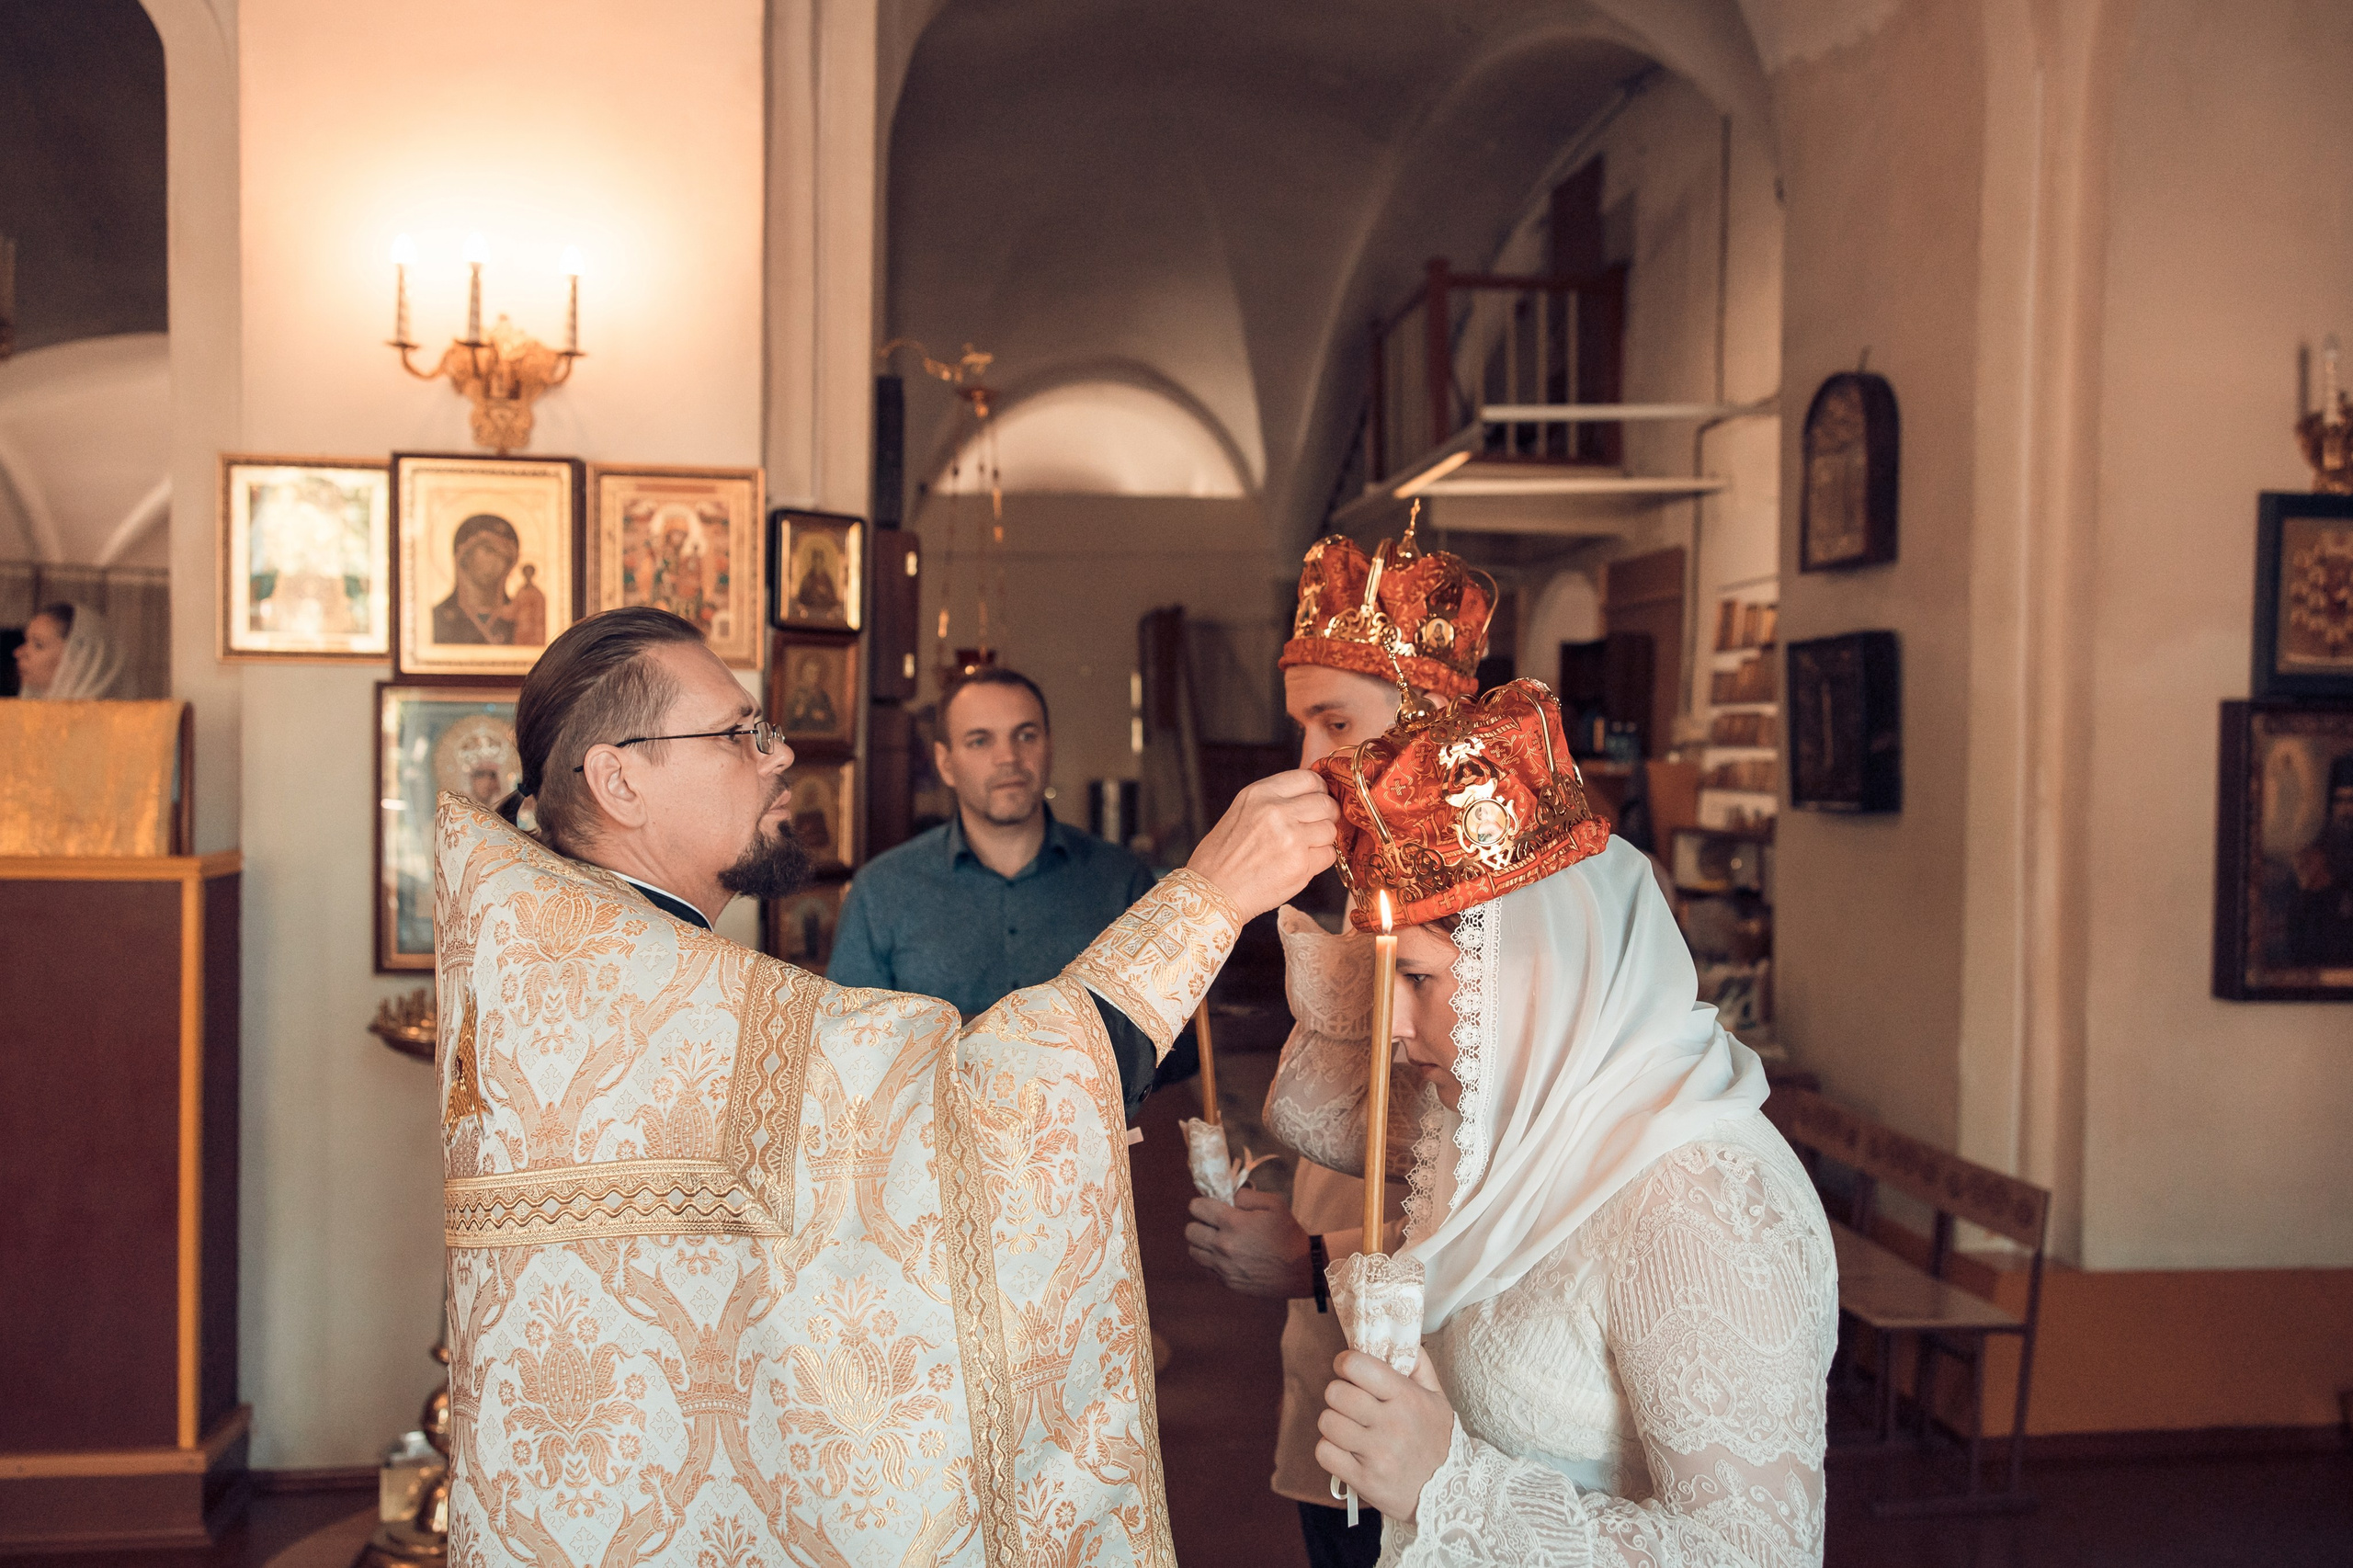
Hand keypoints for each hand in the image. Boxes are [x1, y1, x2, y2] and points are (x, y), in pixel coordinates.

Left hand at [1185, 1188, 1313, 1296]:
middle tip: (1213, 1223)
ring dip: (1202, 1242)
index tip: (1211, 1206)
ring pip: (1193, 1251)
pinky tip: (1227, 1256)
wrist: (1301, 1270)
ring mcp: (1223, 1266)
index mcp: (1232, 1223)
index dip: (1202, 1203)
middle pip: (1190, 1231)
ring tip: (1217, 1240)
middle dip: (1199, 1223)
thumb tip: (1228, 1196)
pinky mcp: (1227, 1282)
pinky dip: (1212, 1260)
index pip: (1196, 1208)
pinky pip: (1206, 1267)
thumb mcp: (1274, 1204)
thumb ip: (1246, 1195)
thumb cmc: (1288, 1233)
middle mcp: (1222, 1245)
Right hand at [1186, 770, 1338, 920]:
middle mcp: (1276, 811)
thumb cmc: (1222, 856)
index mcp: (1259, 793)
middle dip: (1326, 816)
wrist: (1212, 893)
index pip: (1309, 778)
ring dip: (1322, 840)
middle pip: (1325, 803)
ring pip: (1330, 830)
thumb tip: (1311, 795)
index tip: (1317, 801)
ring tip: (1300, 850)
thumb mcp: (1242, 812)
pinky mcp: (1300, 864)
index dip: (1319, 791)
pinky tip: (1298, 865)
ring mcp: (1291, 837)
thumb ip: (1274, 801)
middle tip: (1315, 828)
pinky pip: (1329, 855)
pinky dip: (1319, 861)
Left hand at [1315, 1348, 1453, 1522]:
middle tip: (1350, 1403)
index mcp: (1407, 1398)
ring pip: (1327, 1422)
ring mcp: (1376, 1454)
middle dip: (1338, 1394)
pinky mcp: (1364, 1480)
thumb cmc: (1440, 1442)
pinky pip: (1325, 1453)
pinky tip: (1346, 1450)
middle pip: (1335, 1393)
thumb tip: (1398, 1336)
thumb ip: (1418, 1364)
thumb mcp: (1438, 1398)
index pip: (1357, 1365)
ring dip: (1333, 1423)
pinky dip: (1330, 1450)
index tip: (1348, 1370)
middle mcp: (1391, 1424)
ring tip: (1349, 1427)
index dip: (1344, 1363)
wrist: (1451, 1495)